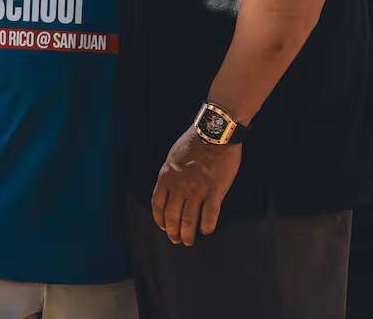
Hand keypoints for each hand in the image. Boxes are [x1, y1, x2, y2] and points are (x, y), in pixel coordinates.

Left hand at [151, 126, 240, 246]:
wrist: (215, 131)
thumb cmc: (194, 142)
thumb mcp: (173, 157)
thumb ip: (170, 175)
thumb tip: (167, 191)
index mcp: (167, 176)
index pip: (157, 205)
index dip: (159, 220)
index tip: (163, 227)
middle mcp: (179, 186)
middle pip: (172, 218)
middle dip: (173, 233)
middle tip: (177, 240)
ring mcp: (197, 189)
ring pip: (189, 222)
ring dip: (188, 235)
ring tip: (189, 241)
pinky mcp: (214, 191)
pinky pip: (209, 217)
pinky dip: (207, 227)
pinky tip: (206, 230)